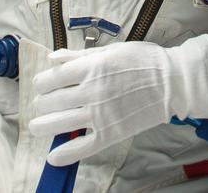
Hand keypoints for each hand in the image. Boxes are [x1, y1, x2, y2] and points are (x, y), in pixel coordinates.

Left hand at [30, 36, 207, 165]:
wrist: (171, 81)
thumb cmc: (144, 61)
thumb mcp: (111, 50)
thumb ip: (80, 55)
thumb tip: (53, 57)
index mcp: (90, 68)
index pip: (53, 78)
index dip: (41, 83)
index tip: (39, 86)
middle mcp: (91, 91)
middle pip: (52, 101)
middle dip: (40, 104)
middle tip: (40, 105)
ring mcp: (100, 114)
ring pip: (61, 123)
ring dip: (43, 126)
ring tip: (36, 127)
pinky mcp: (111, 132)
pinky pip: (83, 147)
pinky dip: (66, 153)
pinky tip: (54, 157)